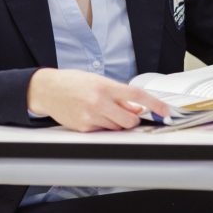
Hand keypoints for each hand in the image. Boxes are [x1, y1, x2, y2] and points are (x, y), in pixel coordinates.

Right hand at [26, 68, 169, 131]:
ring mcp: (90, 116)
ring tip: (101, 110)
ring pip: (117, 128)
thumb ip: (118, 95)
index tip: (165, 111)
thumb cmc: (73, 82)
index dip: (154, 105)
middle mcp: (99, 102)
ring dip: (115, 123)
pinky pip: (102, 131)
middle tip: (125, 113)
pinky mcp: (83, 127)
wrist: (48, 89)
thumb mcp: (97, 81)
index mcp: (105, 87)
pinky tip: (90, 115)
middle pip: (129, 120)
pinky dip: (102, 126)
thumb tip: (136, 109)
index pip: (137, 96)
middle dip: (131, 120)